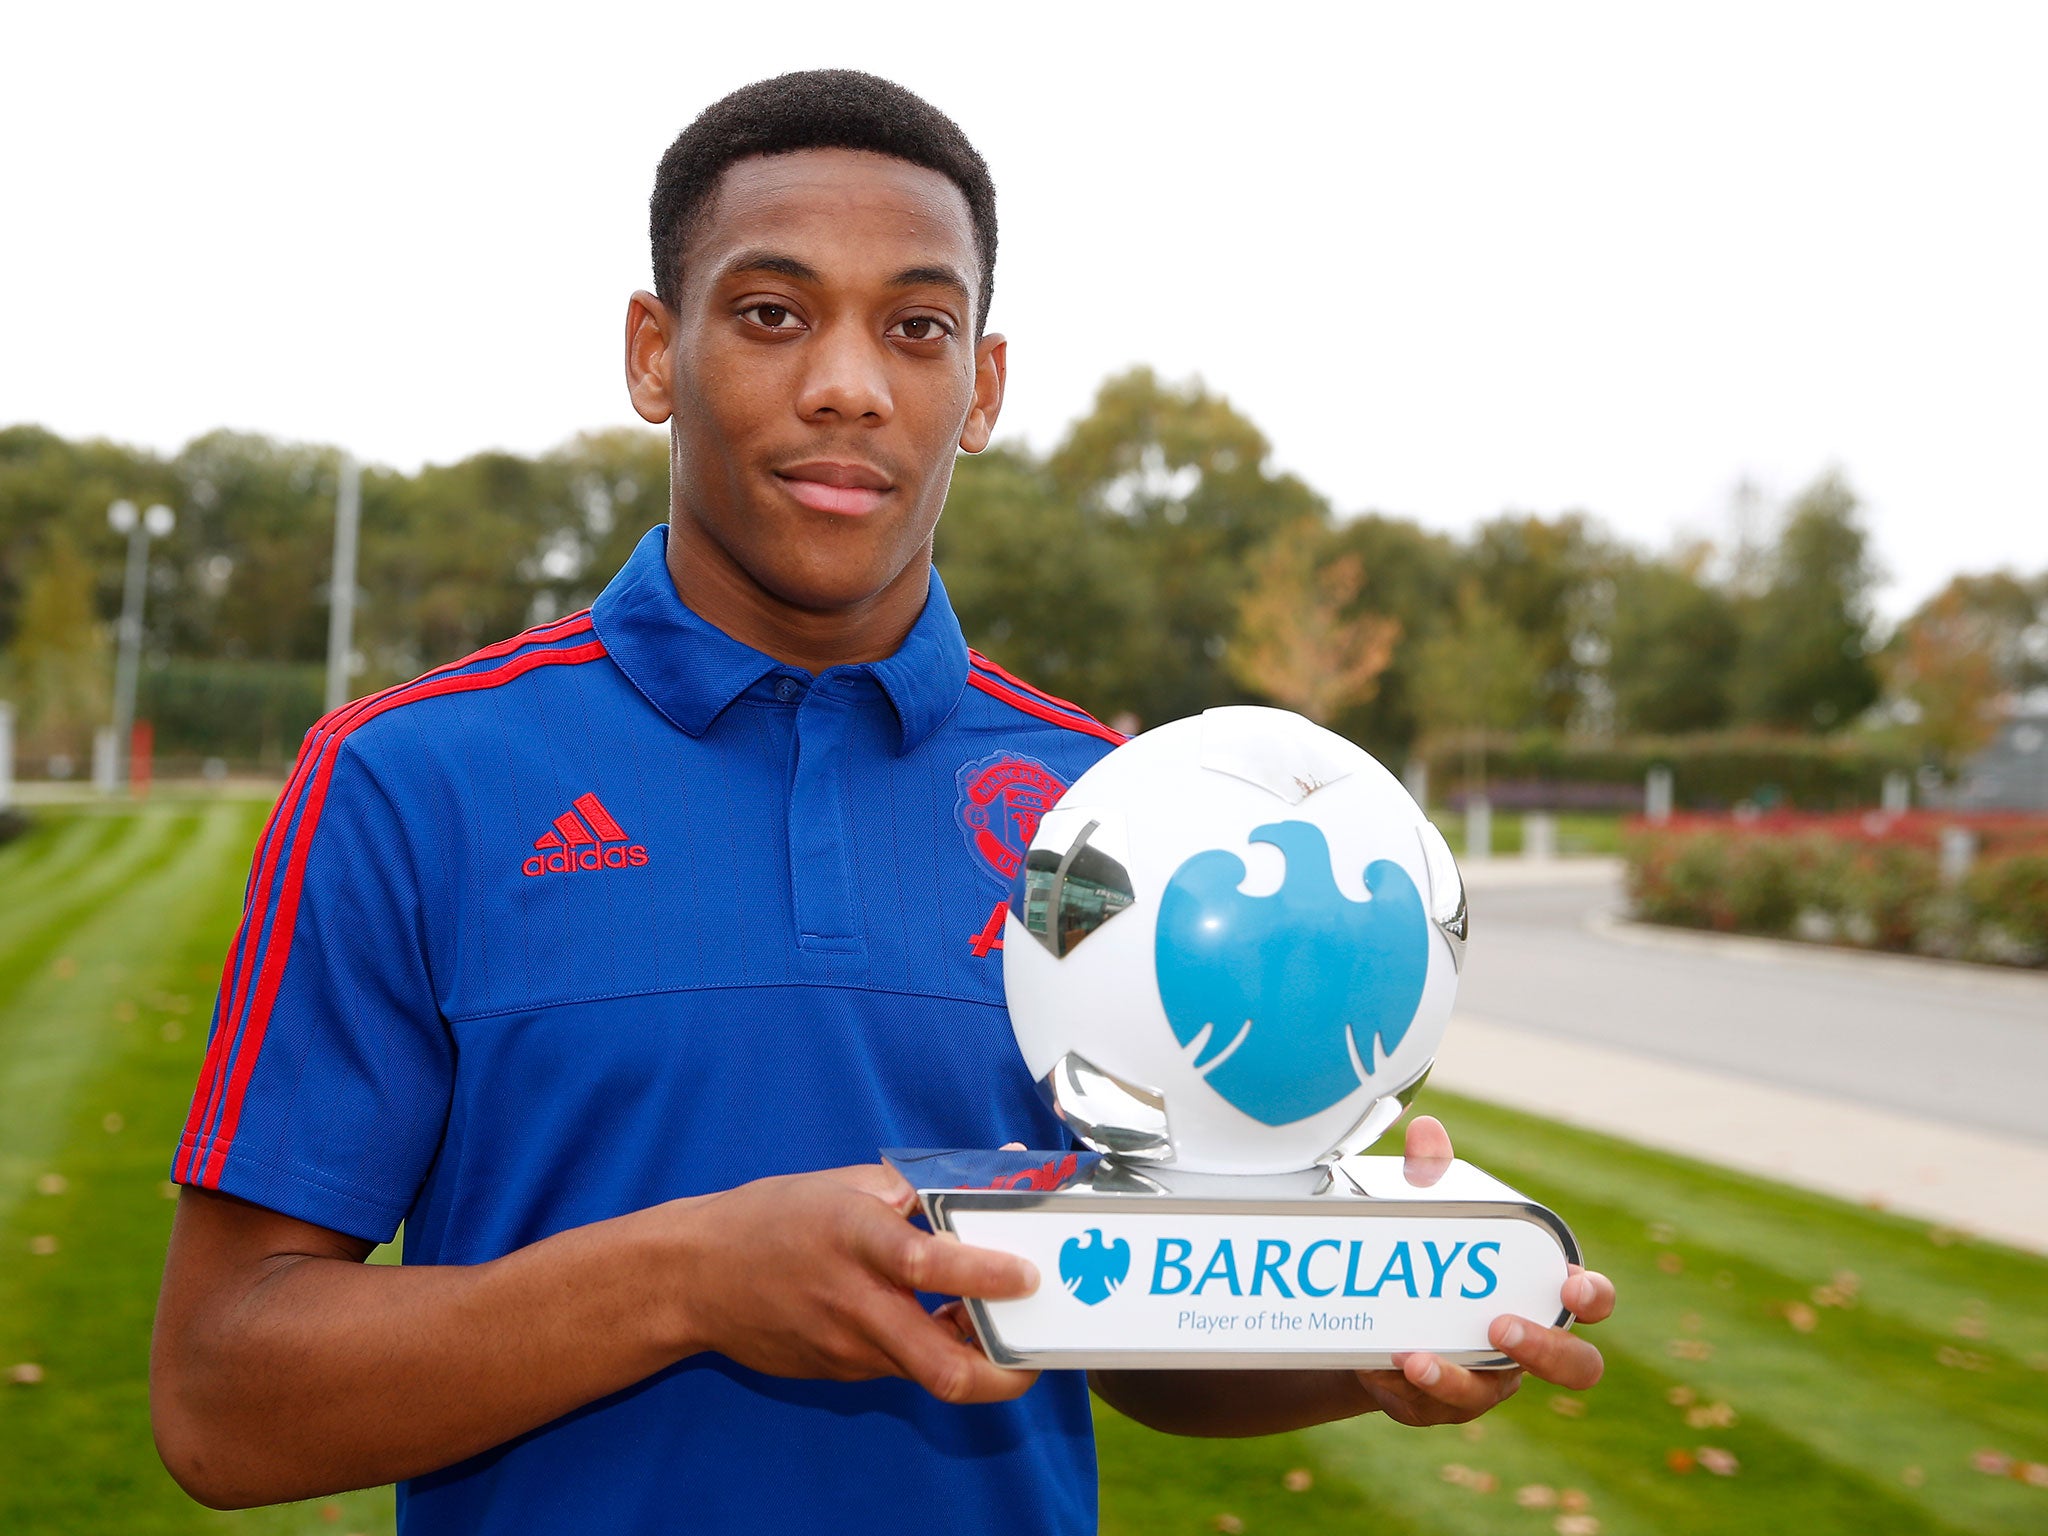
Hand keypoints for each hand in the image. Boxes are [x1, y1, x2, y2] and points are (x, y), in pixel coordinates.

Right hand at [665, 1163, 1040, 1404]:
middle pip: (941, 1365)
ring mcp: (846, 1348)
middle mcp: (853, 1302)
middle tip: (1033, 1352)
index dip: (983, 1274)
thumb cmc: (773, 1219)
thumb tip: (1000, 1172)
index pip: (926, 1263)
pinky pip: (901, 1368)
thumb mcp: (848, 1185)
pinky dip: (933, 1351)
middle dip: (1002, 1372)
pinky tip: (943, 1324)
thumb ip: (925, 1186)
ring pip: (928, 1374)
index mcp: (854, 1238)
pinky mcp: (840, 1372)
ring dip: (974, 1359)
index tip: (1026, 1276)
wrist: (695, 1278)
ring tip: (997, 1328)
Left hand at [1352, 1115, 1614, 1426]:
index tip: (1572, 1284)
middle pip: (1574, 1368)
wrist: (1376, 1323)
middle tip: (1499, 1326)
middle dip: (1544, 1351)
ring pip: (1487, 1395)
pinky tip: (1380, 1366)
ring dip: (1453, 1379)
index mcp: (1537, 1295)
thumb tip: (1424, 1130)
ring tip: (1416, 1356)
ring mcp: (1486, 1382)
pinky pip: (1429, 1406)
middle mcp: (1525, 1348)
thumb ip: (1432, 1177)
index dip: (1594, 1297)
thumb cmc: (1432, 1265)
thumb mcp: (1432, 1219)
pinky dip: (1404, 1386)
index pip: (1592, 1302)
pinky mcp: (1438, 1403)